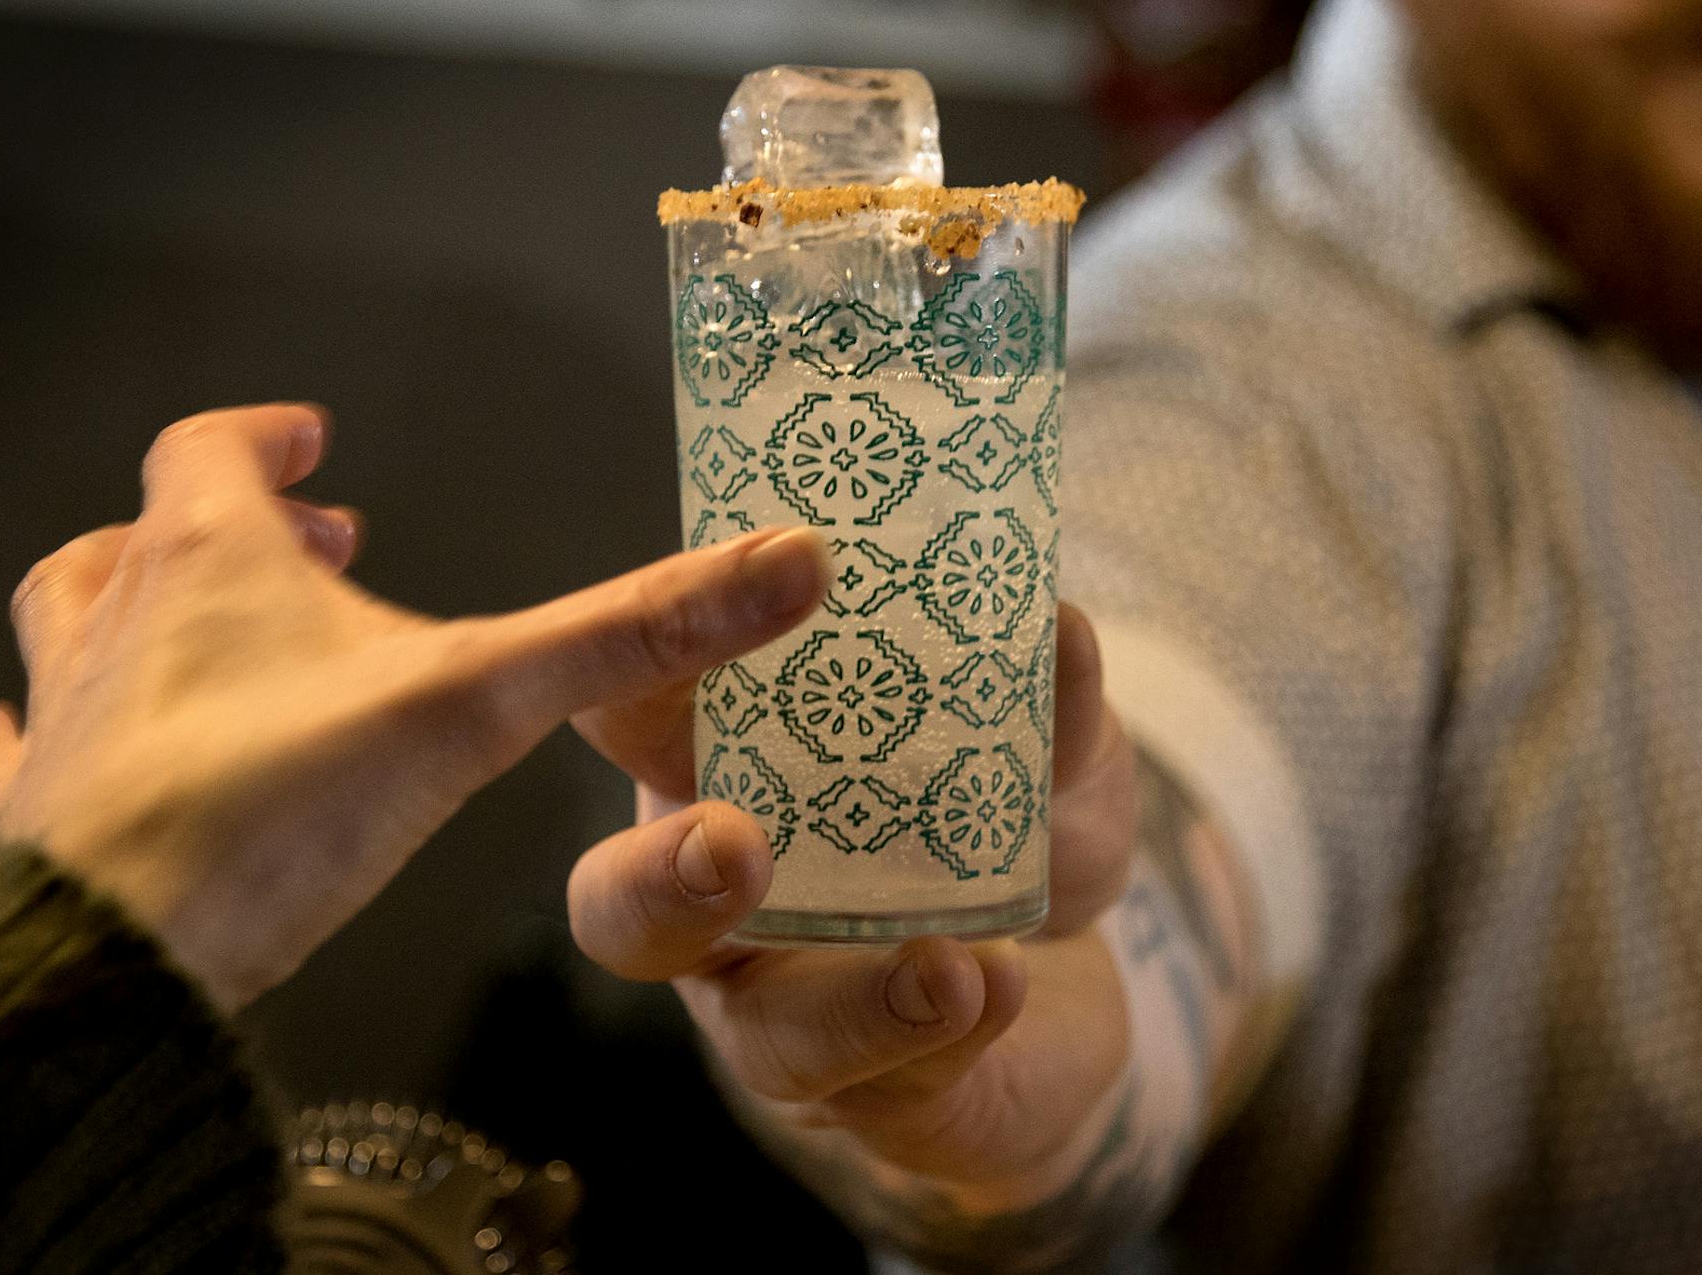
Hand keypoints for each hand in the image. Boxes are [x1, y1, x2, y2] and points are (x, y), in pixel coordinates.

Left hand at [0, 403, 830, 1010]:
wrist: (122, 956)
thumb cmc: (281, 805)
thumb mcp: (484, 702)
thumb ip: (635, 635)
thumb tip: (788, 562)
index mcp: (209, 560)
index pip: (213, 448)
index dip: (266, 435)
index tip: (314, 439)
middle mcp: (114, 621)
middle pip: (139, 533)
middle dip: (222, 528)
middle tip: (300, 542)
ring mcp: (54, 720)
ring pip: (55, 622)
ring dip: (111, 608)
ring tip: (167, 623)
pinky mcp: (22, 819)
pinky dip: (17, 737)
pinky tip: (33, 748)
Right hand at [564, 605, 1139, 1204]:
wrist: (1082, 982)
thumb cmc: (1018, 822)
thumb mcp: (1053, 747)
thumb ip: (1052, 701)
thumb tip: (1059, 627)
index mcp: (734, 771)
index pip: (636, 709)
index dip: (649, 657)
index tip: (733, 605)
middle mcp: (723, 899)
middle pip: (620, 904)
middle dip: (659, 878)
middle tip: (732, 845)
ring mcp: (781, 1012)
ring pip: (756, 1032)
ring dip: (844, 1001)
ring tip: (948, 964)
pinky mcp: (863, 1096)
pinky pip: (883, 1087)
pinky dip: (943, 1036)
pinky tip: (998, 989)